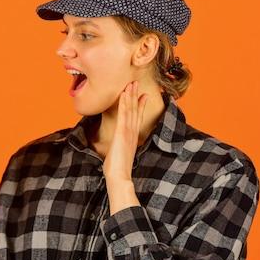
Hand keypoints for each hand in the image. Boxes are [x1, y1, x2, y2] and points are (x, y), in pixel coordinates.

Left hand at [103, 81, 146, 212]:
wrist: (119, 177)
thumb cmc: (117, 170)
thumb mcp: (119, 155)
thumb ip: (120, 149)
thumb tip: (117, 149)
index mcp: (131, 137)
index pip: (137, 118)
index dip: (140, 106)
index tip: (143, 95)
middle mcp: (131, 132)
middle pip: (134, 110)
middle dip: (135, 96)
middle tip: (136, 82)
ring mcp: (128, 132)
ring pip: (130, 110)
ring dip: (130, 95)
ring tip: (131, 83)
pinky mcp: (122, 133)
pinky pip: (123, 115)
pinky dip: (124, 103)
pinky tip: (124, 94)